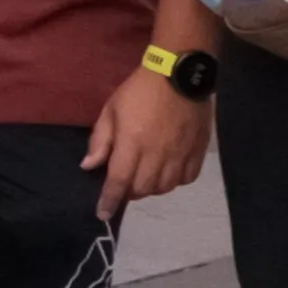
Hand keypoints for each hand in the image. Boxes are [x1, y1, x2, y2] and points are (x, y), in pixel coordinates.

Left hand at [87, 65, 212, 216]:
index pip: (119, 181)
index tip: (103, 214)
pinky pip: (187, 179)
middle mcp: (157, 153)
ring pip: (165, 187)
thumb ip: (100, 140)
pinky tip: (167, 173)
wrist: (179, 73)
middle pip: (142, 188)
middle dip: (129, 192)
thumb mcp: (111, 110)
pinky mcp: (198, 150)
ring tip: (144, 178)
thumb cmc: (139, 90)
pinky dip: (174, 182)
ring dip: (151, 188)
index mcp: (132, 143)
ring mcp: (180, 153)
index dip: (109, 201)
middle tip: (124, 183)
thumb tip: (89, 166)